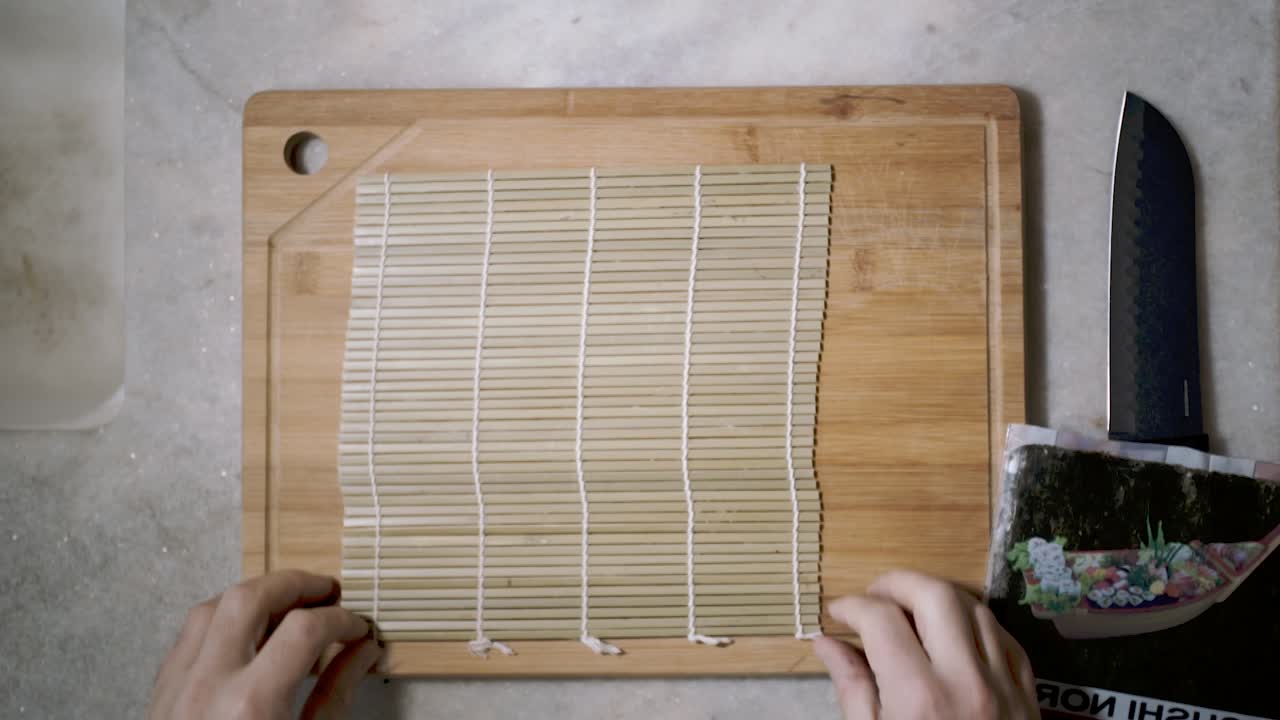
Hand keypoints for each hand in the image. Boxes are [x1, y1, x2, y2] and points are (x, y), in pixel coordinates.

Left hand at [149, 570, 380, 719]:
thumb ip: (335, 697)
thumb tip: (363, 651)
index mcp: (252, 705)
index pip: (305, 630)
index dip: (341, 620)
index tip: (358, 628)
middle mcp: (208, 685)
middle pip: (251, 597)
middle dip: (296, 584)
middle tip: (327, 591)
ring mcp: (177, 687)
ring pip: (212, 606)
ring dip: (254, 595)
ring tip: (287, 605)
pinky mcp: (160, 694)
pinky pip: (189, 635)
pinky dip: (222, 619)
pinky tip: (247, 632)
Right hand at [815, 570, 1038, 718]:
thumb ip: (852, 689)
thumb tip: (826, 643)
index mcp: (919, 697)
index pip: (881, 619)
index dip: (852, 605)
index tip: (839, 612)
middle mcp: (966, 681)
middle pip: (933, 594)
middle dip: (896, 583)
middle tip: (873, 597)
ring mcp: (1004, 686)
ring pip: (974, 607)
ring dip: (937, 599)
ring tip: (911, 612)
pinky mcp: (1028, 696)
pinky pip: (1005, 637)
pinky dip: (976, 624)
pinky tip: (954, 635)